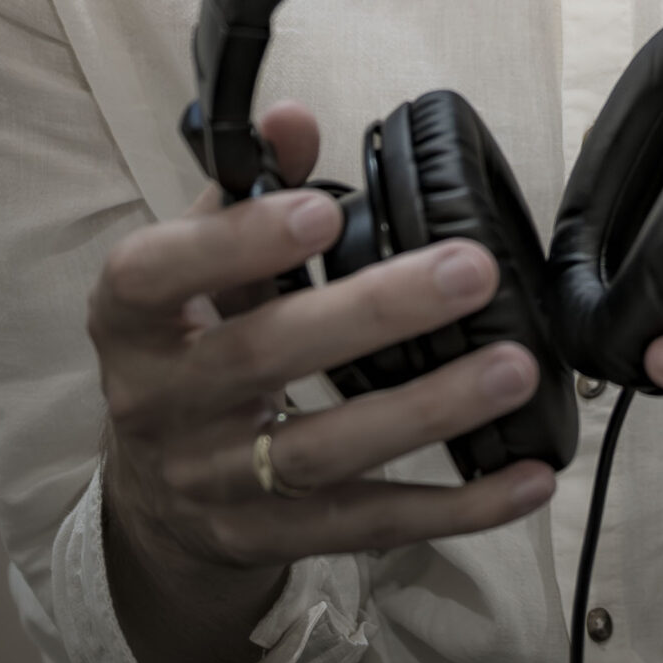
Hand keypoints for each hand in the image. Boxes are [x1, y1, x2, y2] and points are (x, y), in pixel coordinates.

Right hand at [89, 103, 555, 662]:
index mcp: (135, 319)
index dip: (237, 242)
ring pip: (324, 452)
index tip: (323, 209)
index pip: (160, 274)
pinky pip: (370, 527)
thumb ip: (246, 192)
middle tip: (470, 271)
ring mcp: (216, 483)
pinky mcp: (271, 542)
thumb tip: (293, 119)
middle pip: (265, 357)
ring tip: (515, 367)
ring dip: (429, 409)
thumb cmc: (194, 346)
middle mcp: (162, 404)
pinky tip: (527, 477)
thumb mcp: (196, 269)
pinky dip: (456, 507)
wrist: (152, 498)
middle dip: (373, 314)